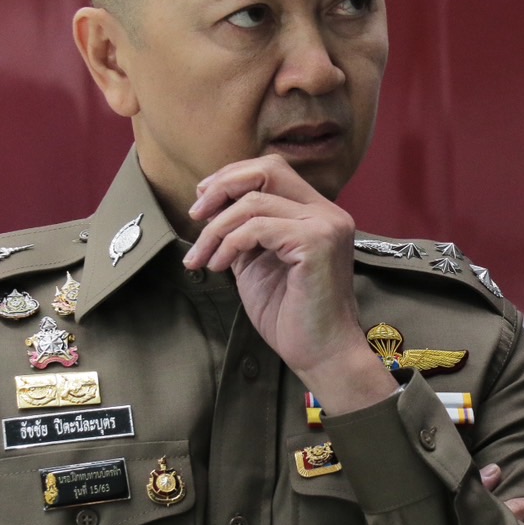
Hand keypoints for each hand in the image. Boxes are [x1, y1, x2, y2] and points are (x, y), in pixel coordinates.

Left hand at [184, 155, 395, 413]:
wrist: (321, 354)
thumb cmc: (292, 316)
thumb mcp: (258, 263)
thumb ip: (244, 232)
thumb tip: (211, 209)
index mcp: (318, 214)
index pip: (273, 170)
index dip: (232, 178)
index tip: (202, 204)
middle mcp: (328, 213)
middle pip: (268, 169)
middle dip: (223, 186)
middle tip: (195, 216)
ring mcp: (325, 226)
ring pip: (254, 202)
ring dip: (216, 228)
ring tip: (202, 258)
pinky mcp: (316, 244)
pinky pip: (257, 228)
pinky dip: (229, 243)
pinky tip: (220, 266)